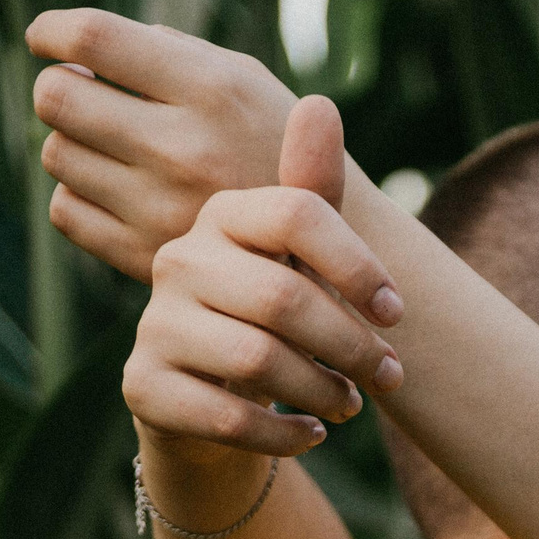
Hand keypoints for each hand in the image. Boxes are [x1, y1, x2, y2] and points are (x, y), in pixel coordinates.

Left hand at [29, 9, 302, 281]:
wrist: (327, 247)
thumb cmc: (274, 144)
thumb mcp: (244, 80)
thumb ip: (168, 53)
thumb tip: (81, 47)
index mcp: (210, 89)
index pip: (93, 40)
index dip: (52, 32)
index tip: (46, 37)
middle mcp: (182, 147)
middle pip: (57, 98)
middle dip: (60, 87)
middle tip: (81, 93)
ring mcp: (161, 207)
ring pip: (57, 155)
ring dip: (71, 143)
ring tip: (109, 146)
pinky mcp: (144, 255)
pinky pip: (65, 211)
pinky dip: (77, 194)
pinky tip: (111, 189)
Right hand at [124, 95, 403, 459]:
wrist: (204, 398)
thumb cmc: (265, 315)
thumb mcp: (298, 258)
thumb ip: (314, 192)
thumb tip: (319, 103)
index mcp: (222, 212)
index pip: (297, 212)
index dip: (357, 264)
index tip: (395, 312)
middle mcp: (179, 259)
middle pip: (284, 297)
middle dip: (351, 345)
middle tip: (387, 376)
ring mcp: (154, 323)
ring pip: (257, 359)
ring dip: (322, 390)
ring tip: (350, 405)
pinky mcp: (143, 385)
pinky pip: (227, 416)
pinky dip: (283, 434)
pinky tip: (312, 435)